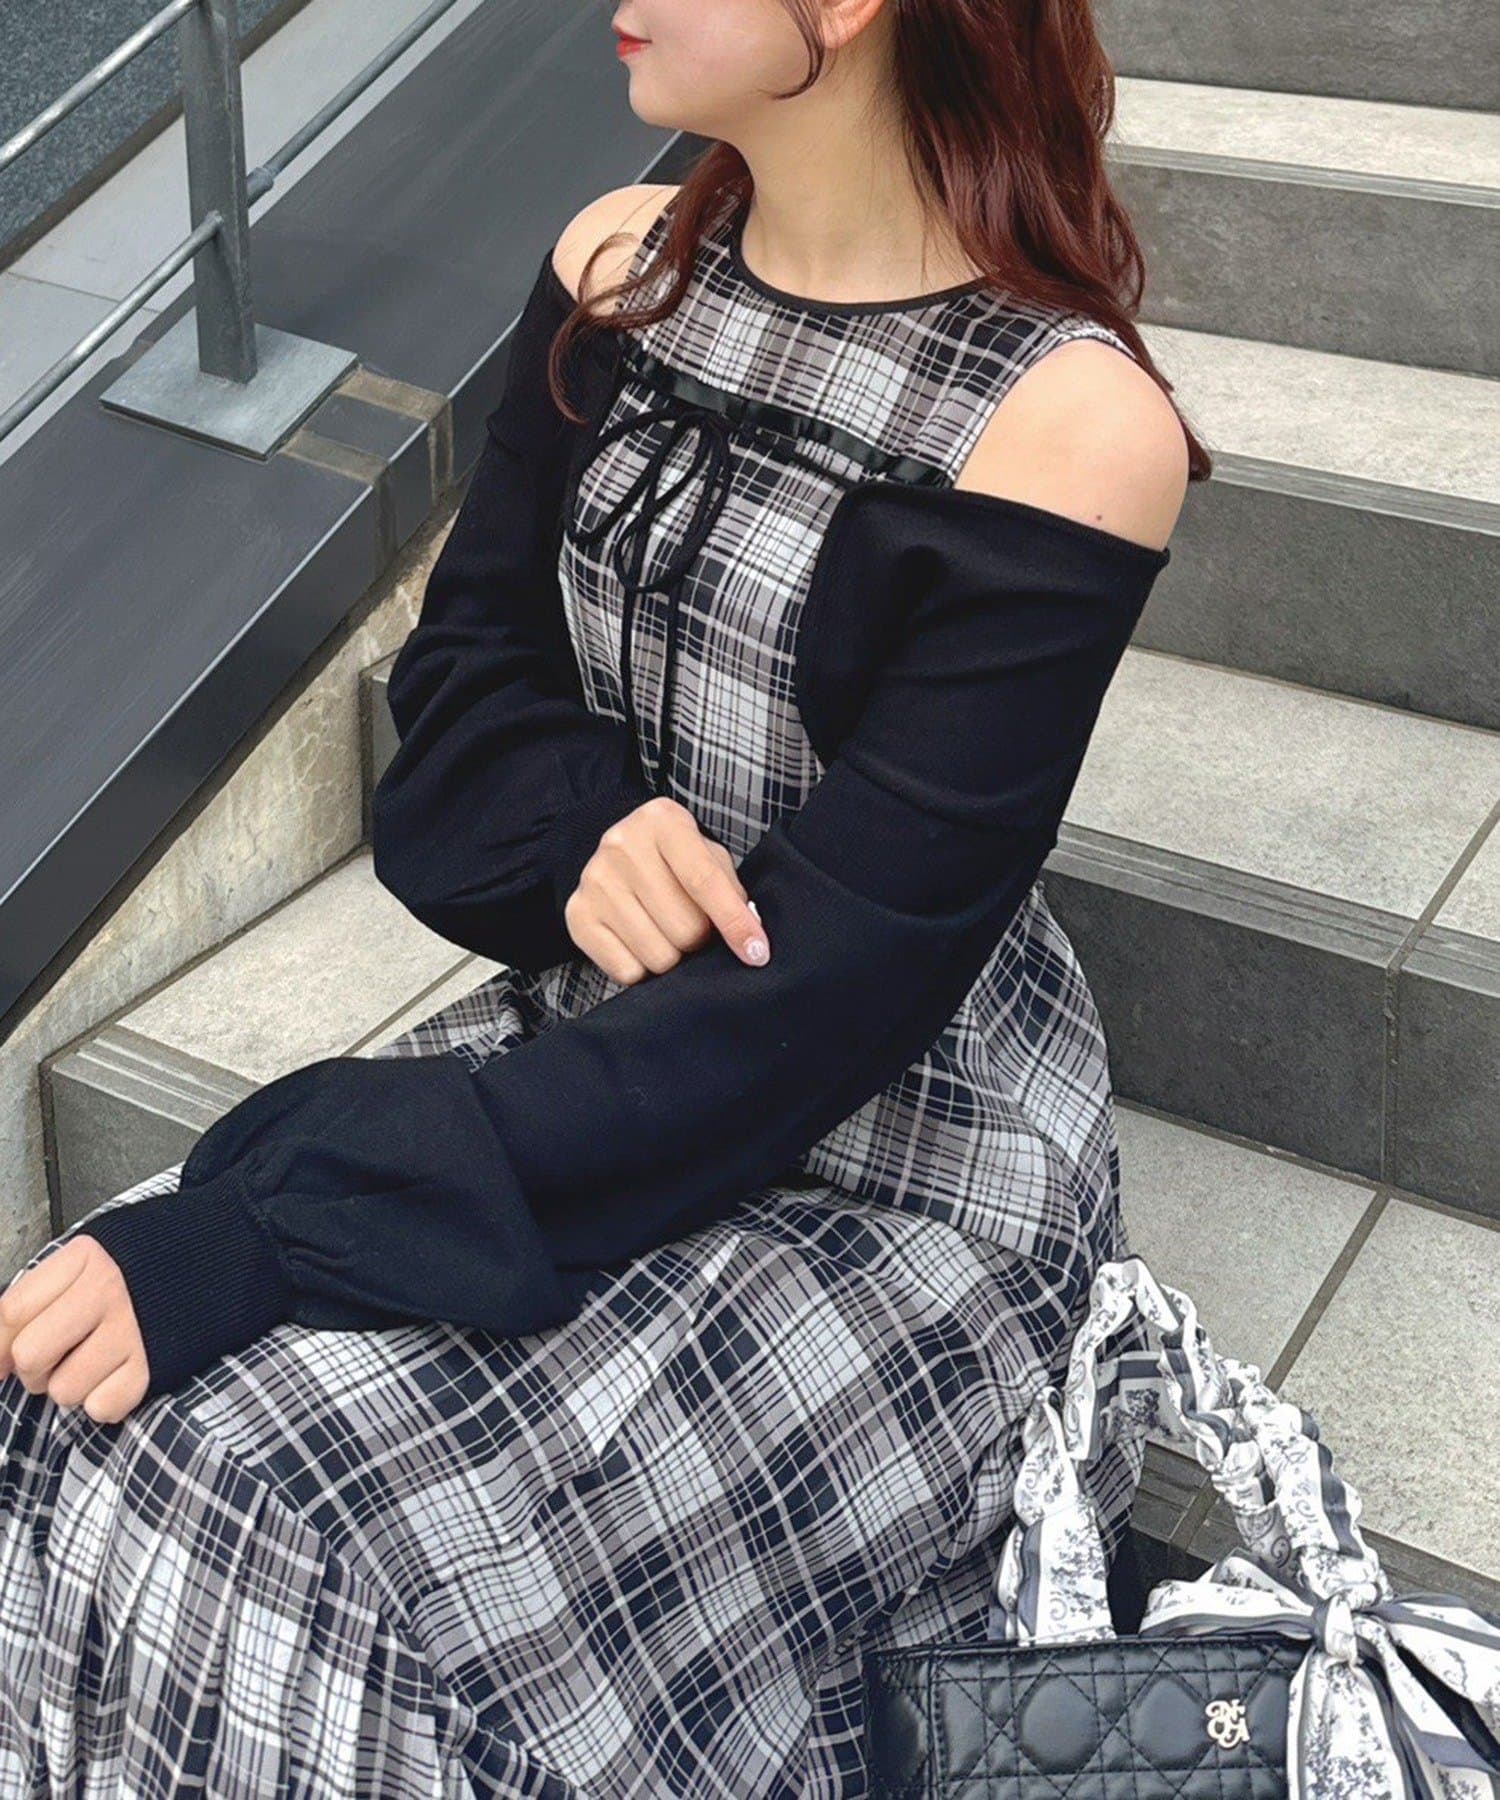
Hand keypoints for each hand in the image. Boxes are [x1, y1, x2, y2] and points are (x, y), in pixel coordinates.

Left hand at [0, 1234, 149, 1422]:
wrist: (228, 1254)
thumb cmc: (153, 1260)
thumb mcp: (98, 1256)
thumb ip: (48, 1291)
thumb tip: (0, 1354)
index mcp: (86, 1257)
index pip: (12, 1311)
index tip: (1, 1362)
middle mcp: (107, 1291)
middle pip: (31, 1355)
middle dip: (36, 1370)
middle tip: (58, 1359)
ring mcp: (134, 1328)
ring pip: (64, 1390)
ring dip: (75, 1386)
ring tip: (98, 1362)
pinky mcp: (157, 1362)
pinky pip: (103, 1406)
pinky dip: (107, 1400)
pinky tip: (121, 1374)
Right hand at [565, 795, 770, 985]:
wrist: (617, 855)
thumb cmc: (675, 860)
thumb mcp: (707, 856)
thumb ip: (731, 891)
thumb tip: (750, 941)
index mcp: (662, 821)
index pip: (704, 881)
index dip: (735, 923)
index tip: (757, 953)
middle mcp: (621, 845)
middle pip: (685, 929)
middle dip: (700, 939)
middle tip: (694, 925)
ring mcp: (594, 880)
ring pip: (658, 956)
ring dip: (673, 956)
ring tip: (666, 932)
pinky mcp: (577, 915)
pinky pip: (627, 971)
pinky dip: (643, 969)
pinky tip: (641, 942)